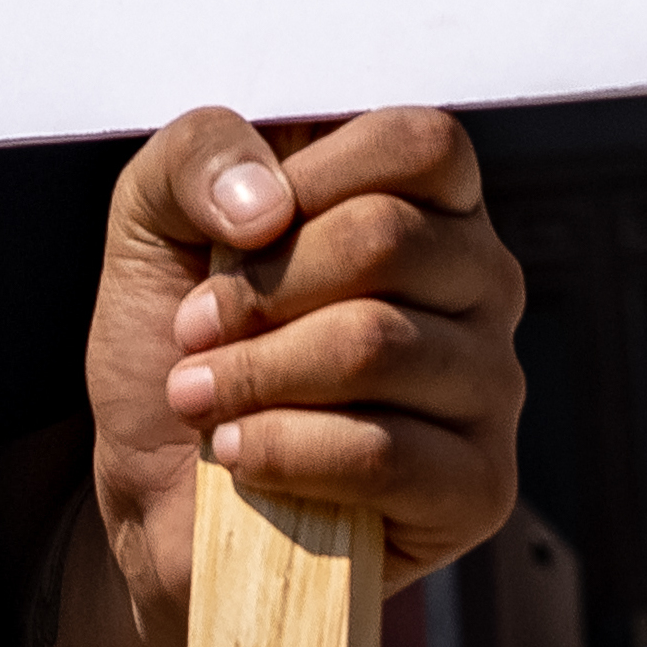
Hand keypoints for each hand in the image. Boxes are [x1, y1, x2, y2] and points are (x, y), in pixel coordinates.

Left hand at [93, 105, 527, 603]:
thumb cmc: (178, 348)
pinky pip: (385, 453)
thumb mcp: (156, 221)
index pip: (422, 144)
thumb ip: (196, 157)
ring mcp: (490, 385)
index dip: (317, 175)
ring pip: (378, 345)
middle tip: (193, 333)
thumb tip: (266, 200)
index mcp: (426, 203)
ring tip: (199, 399)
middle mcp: (480, 283)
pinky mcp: (478, 487)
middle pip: (389, 238)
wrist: (159, 501)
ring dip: (255, 374)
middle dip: (262, 290)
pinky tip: (240, 456)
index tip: (234, 232)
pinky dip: (284, 450)